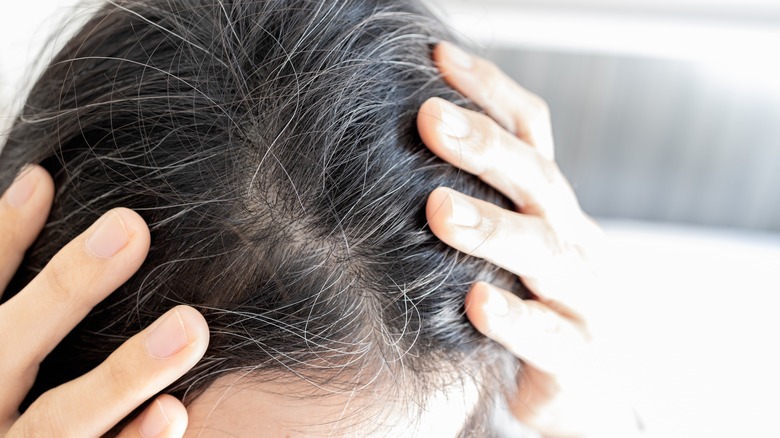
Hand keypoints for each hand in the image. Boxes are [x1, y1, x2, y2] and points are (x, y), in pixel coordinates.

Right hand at [0, 165, 208, 436]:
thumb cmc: (1, 392)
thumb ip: (1, 267)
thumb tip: (37, 179)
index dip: (1, 238)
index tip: (48, 180)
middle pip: (7, 347)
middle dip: (67, 288)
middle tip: (131, 227)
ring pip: (58, 422)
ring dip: (123, 375)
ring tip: (189, 326)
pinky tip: (173, 411)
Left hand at [418, 43, 639, 436]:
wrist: (572, 383)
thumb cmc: (528, 300)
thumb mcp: (507, 240)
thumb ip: (476, 195)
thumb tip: (408, 132)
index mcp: (552, 205)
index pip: (530, 133)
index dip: (490, 93)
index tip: (437, 59)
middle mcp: (573, 240)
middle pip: (537, 182)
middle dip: (484, 149)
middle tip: (428, 119)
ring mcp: (584, 299)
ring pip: (546, 255)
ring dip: (494, 229)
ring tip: (439, 209)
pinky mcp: (578, 357)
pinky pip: (551, 338)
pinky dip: (516, 319)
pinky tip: (478, 303)